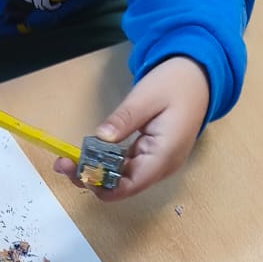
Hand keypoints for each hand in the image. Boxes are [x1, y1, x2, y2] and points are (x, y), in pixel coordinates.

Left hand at [54, 57, 208, 201]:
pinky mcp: (150, 154)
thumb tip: (101, 138)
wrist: (199, 75)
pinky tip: (89, 154)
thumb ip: (124, 120)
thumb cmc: (177, 83)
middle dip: (91, 178)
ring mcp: (156, 162)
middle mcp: (160, 166)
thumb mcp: (146, 97)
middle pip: (122, 186)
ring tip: (69, 160)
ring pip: (121, 178)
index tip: (76, 170)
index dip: (100, 185)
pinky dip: (106, 162)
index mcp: (163, 156)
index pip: (128, 186)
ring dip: (96, 171)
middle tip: (63, 163)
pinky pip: (126, 166)